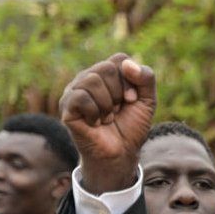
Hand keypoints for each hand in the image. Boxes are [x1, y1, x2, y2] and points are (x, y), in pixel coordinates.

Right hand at [59, 53, 156, 193]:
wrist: (121, 153)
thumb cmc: (131, 126)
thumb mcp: (148, 101)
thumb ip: (146, 78)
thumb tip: (128, 64)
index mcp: (106, 74)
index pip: (119, 59)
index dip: (131, 80)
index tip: (132, 100)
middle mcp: (88, 78)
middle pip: (106, 69)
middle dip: (119, 93)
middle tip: (118, 110)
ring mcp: (74, 91)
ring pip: (92, 81)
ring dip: (107, 105)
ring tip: (107, 117)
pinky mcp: (67, 107)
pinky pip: (81, 97)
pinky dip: (95, 113)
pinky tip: (96, 122)